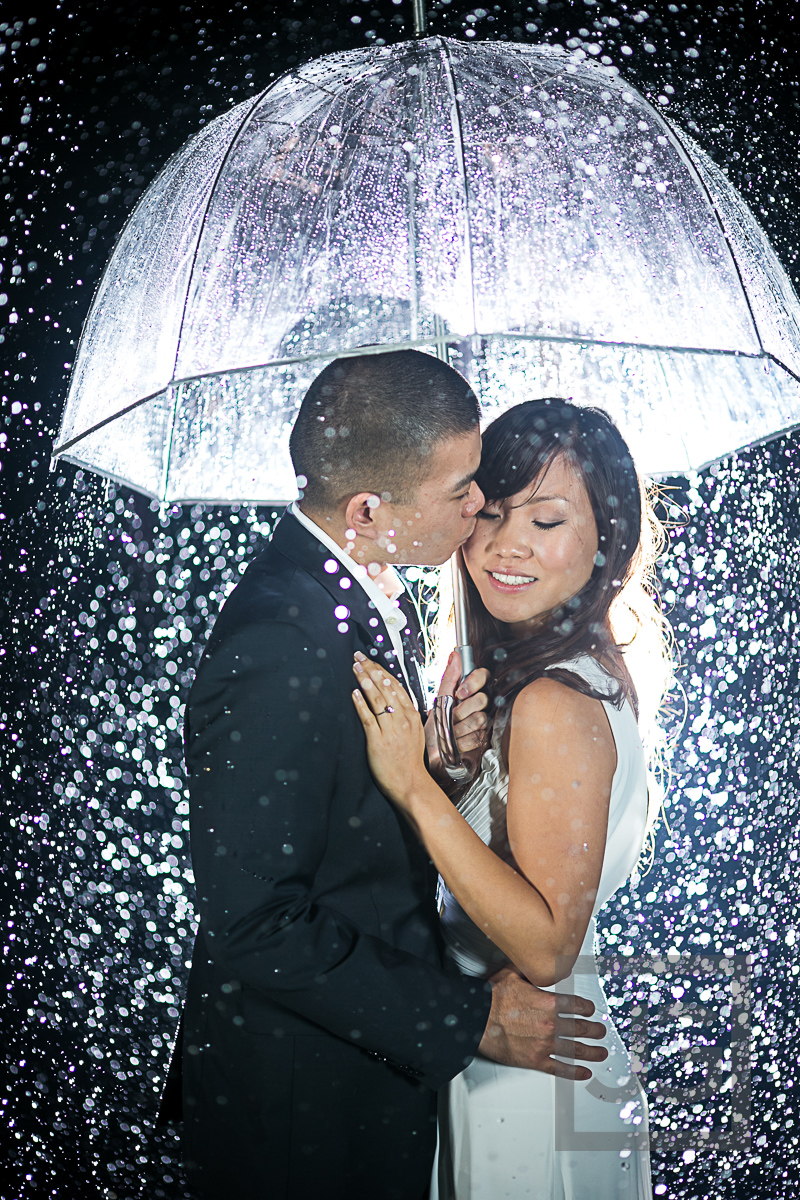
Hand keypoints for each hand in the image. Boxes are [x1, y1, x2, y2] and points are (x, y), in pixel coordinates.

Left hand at [352, 653, 427, 808]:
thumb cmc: (410, 760)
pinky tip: (354, 693)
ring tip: (355, 669)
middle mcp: (402, 719)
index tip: (371, 661)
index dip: (382, 671)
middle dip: (370, 669)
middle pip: (385, 688)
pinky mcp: (378, 741)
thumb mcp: (415, 732)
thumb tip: (393, 698)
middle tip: (358, 657)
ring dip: (365, 681)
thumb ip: (405, 714)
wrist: (411, 783)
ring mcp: (391, 729)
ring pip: (377, 699)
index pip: (396, 686)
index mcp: (411, 715)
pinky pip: (368, 718)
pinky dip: (361, 704)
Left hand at [425, 651, 490, 784]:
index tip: (460, 692)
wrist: (432, 756)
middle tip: (451, 716)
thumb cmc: (433, 729)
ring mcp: (483, 723)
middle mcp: (478, 706)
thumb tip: (455, 654)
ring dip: (459, 728)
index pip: (483, 675)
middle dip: (462, 710)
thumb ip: (449, 679)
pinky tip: (456, 743)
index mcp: (468, 692)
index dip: (473, 682)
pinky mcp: (485, 740)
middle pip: (483, 699)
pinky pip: (478, 736)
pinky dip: (462, 741)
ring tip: (451, 732)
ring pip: (481, 718)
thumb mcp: (438, 701)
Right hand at [478, 966, 607, 1079]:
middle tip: (601, 1031)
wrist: (476, 1019)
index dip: (587, 1008)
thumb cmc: (491, 998)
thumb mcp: (513, 974)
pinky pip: (560, 1068)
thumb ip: (530, 970)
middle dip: (595, 1030)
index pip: (576, 1005)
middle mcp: (550, 1024)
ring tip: (601, 1053)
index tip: (591, 1010)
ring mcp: (544, 1044)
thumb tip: (537, 961)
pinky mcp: (535, 1060)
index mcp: (548, 1002)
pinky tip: (584, 1072)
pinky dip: (574, 1071)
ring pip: (575, 1049)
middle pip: (581, 1028)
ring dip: (592, 1052)